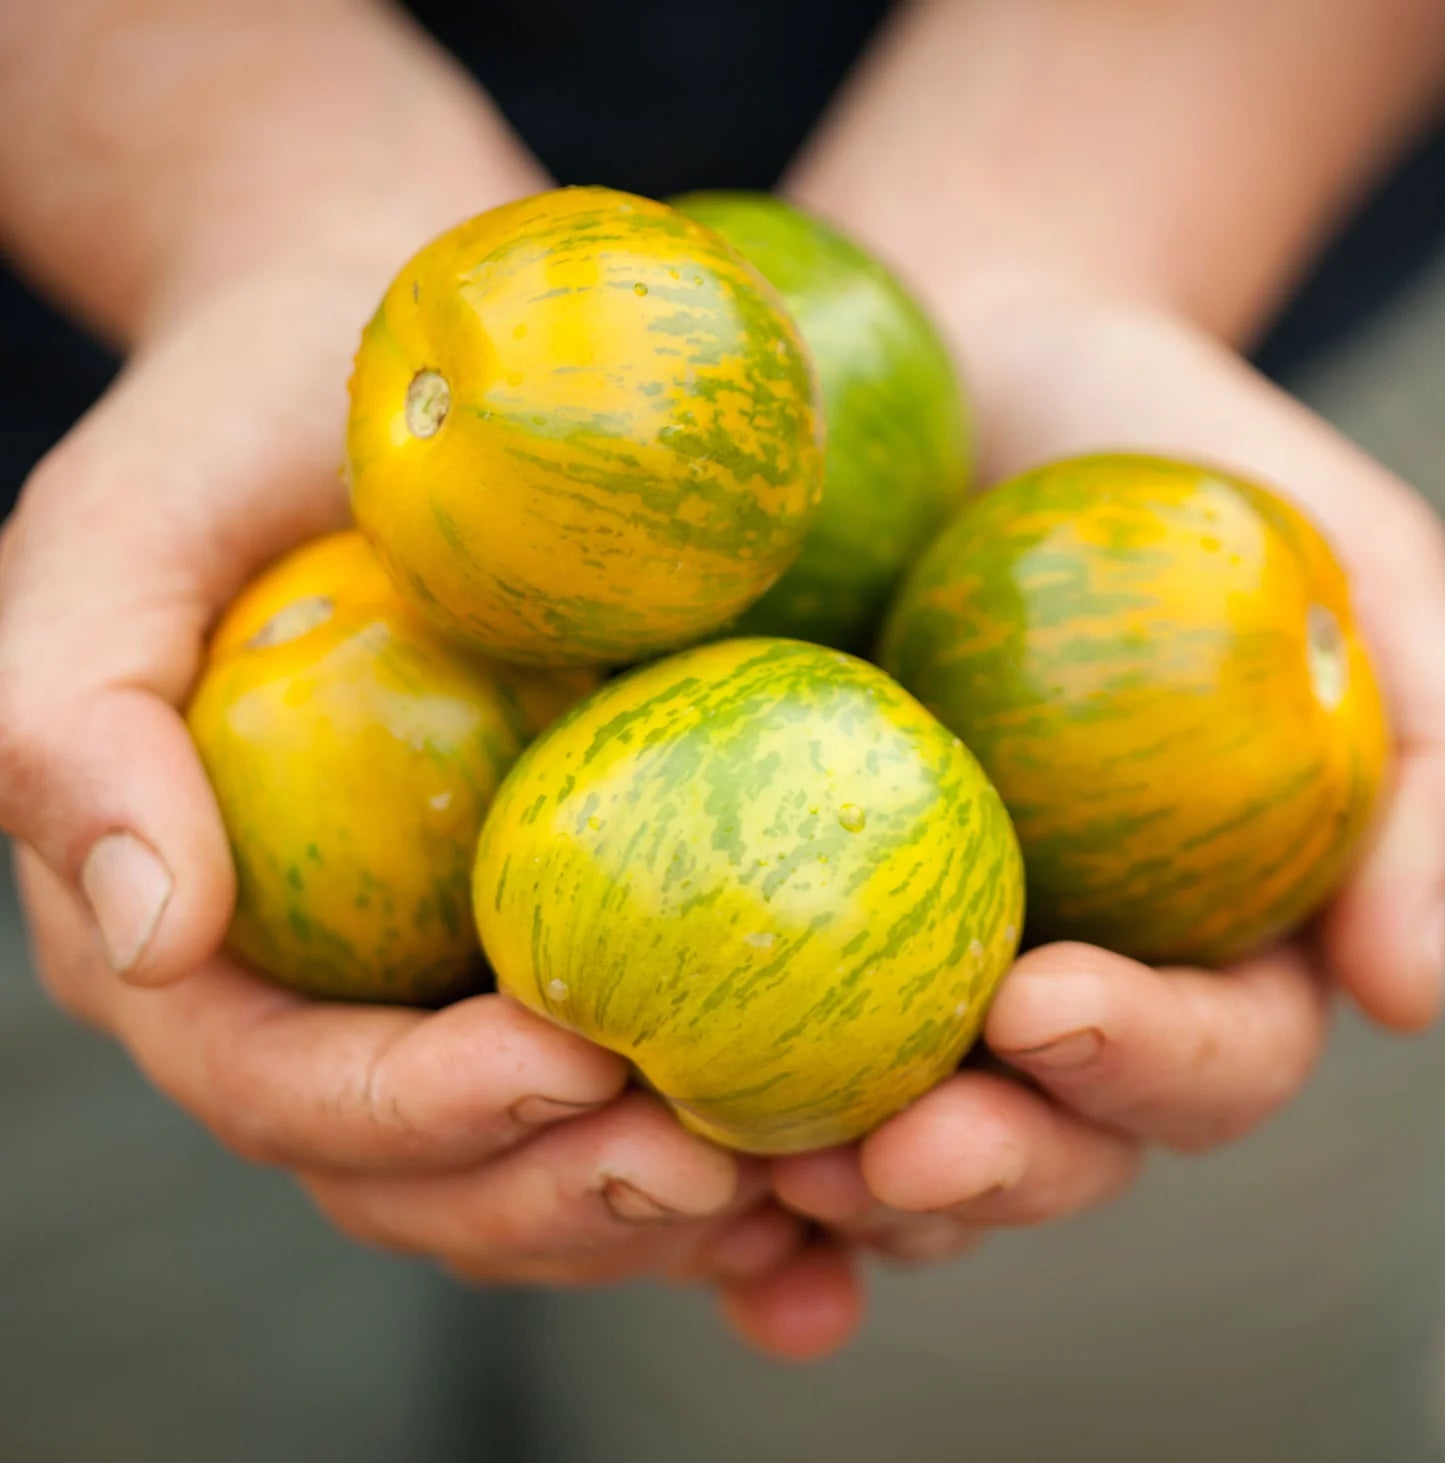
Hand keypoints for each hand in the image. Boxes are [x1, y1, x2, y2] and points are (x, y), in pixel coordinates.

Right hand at [0, 254, 809, 1312]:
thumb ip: (74, 721)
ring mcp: (459, 980)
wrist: (396, 358)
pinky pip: (654, 1083)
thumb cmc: (246, 430)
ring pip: (546, 1168)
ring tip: (802, 1184)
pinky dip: (740, 1161)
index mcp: (207, 945)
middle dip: (561, 1198)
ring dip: (665, 1213)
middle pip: (428, 1176)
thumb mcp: (121, 531)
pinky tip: (837, 1186)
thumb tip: (156, 931)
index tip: (570, 1062)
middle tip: (710, 1168)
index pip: (291, 1088)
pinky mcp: (582, 932)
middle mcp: (332, 993)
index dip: (418, 1113)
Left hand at [722, 295, 1444, 1357]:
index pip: (1203, 1057)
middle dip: (980, 1168)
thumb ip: (1423, 773)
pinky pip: (745, 1027)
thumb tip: (1412, 994)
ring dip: (834, 1181)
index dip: (1139, 1067)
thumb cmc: (1168, 447)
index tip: (1043, 1011)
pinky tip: (653, 1130)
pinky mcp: (776, 898)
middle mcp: (1051, 973)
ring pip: (887, 1124)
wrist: (971, 348)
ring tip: (756, 1162)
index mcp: (1203, 937)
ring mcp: (905, 948)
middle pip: (1042, 1136)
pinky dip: (714, 1118)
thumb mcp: (1353, 570)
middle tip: (889, 1152)